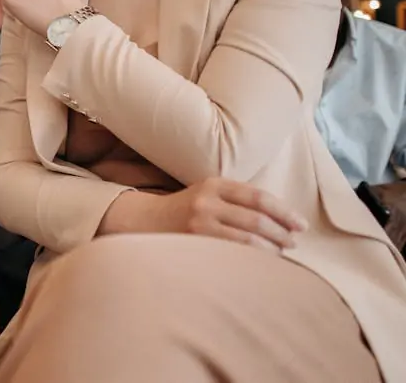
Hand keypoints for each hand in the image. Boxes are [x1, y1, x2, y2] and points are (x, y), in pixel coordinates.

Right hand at [152, 177, 308, 250]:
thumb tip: (282, 218)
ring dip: (270, 249)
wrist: (147, 220)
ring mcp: (199, 224)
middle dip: (281, 234)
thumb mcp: (209, 193)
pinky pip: (232, 254)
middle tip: (294, 243)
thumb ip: (238, 199)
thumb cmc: (187, 208)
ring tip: (281, 254)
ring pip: (247, 240)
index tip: (300, 225)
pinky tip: (261, 262)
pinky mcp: (194, 244)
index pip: (259, 197)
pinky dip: (251, 259)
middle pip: (257, 220)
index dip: (284, 212)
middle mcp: (207, 202)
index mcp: (215, 184)